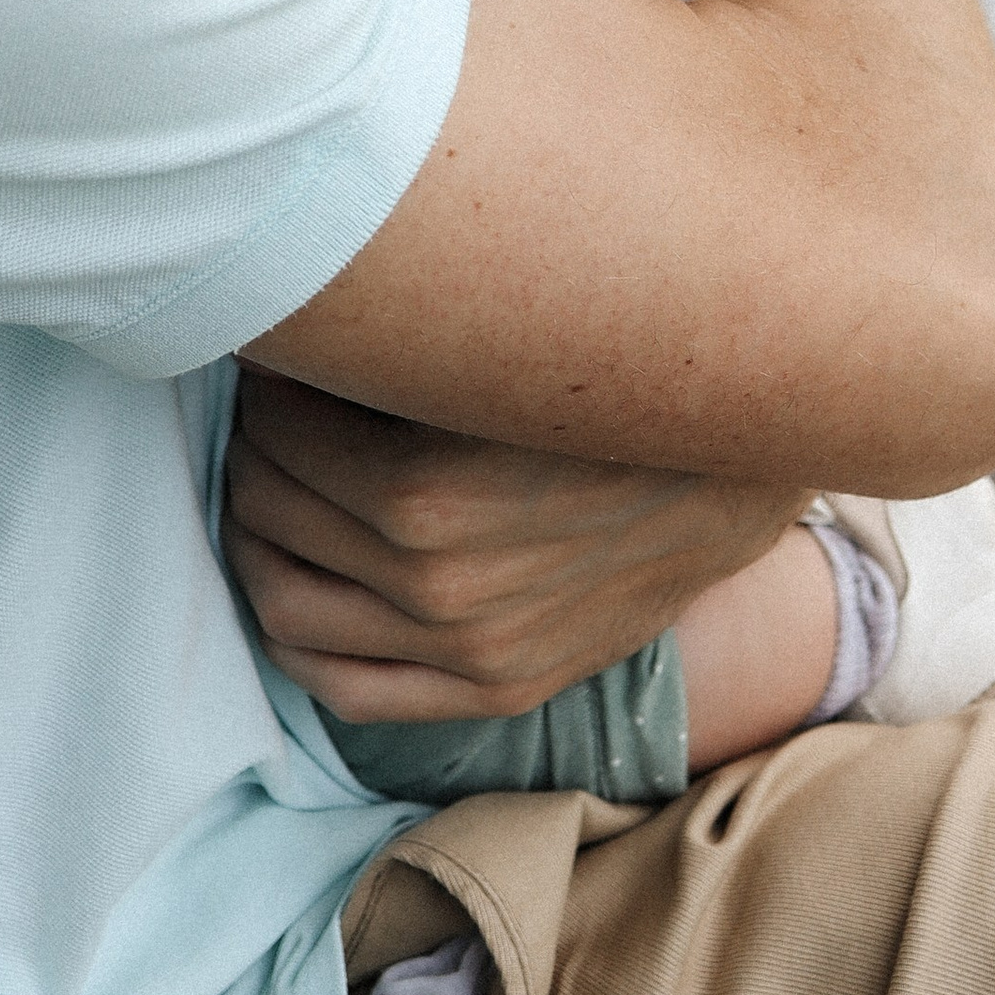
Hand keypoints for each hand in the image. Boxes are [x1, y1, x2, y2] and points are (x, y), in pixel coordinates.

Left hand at [223, 365, 802, 721]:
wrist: (739, 467)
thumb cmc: (616, 384)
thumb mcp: (498, 348)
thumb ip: (396, 341)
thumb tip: (294, 306)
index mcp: (422, 488)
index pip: (276, 426)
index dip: (268, 375)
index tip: (282, 342)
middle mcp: (434, 581)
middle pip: (269, 507)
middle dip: (255, 443)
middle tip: (272, 401)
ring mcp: (466, 648)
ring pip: (286, 604)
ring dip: (259, 535)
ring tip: (274, 481)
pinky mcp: (497, 687)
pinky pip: (345, 688)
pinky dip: (298, 634)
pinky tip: (300, 576)